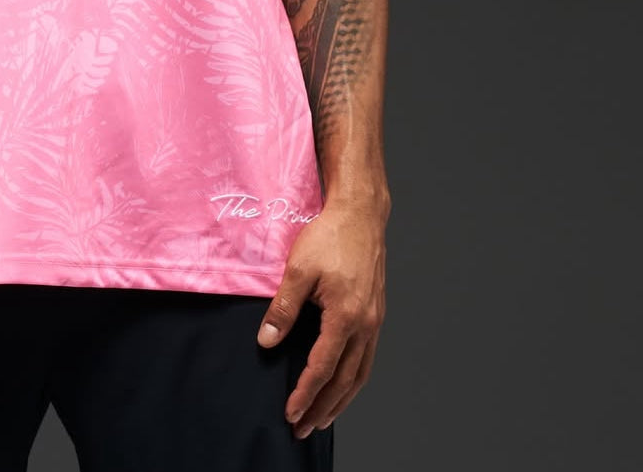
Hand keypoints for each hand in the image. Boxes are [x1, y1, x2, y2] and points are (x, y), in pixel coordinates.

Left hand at [255, 197, 386, 437]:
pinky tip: (344, 384)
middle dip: (323, 407)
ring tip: (323, 418)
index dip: (305, 393)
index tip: (290, 413)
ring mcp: (374, 321)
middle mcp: (366, 325)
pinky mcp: (375, 313)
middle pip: (345, 380)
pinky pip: (367, 358)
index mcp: (346, 317)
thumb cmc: (329, 237)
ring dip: (342, 400)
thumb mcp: (298, 269)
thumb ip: (283, 308)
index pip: (322, 367)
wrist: (361, 214)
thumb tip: (267, 341)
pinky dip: (355, 379)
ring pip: (361, 373)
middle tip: (304, 429)